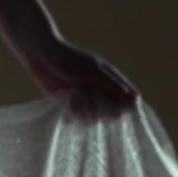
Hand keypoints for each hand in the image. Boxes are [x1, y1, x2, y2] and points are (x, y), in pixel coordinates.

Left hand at [25, 37, 139, 121]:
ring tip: (74, 96)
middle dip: (102, 110)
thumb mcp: (94, 72)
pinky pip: (80, 119)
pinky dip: (73, 113)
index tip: (114, 106)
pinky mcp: (72, 106)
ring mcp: (87, 99)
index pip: (129, 101)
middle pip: (113, 114)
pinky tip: (66, 103)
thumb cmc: (70, 60)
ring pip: (96, 119)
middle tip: (90, 97)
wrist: (41, 57)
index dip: (125, 107)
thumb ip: (114, 86)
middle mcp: (102, 92)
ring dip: (85, 111)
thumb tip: (136, 102)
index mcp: (112, 80)